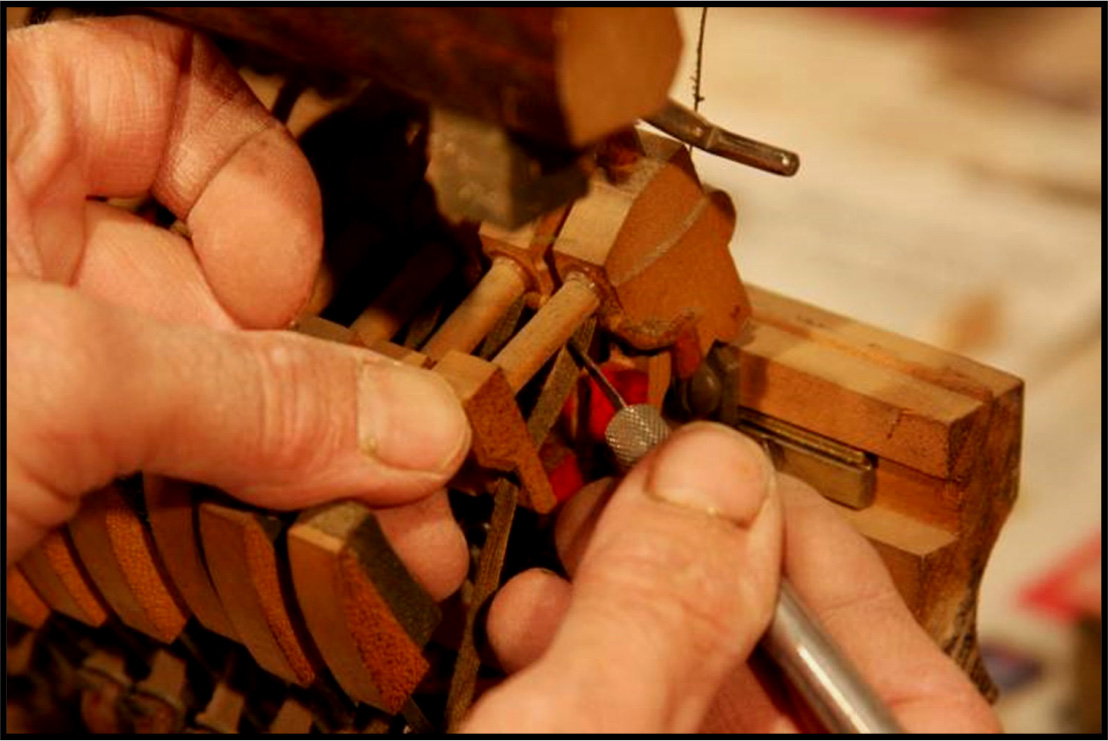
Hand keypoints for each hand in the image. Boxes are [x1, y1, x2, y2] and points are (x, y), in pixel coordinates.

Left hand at [5, 16, 469, 599]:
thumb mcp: (52, 378)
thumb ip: (242, 400)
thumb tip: (410, 430)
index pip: (161, 88)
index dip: (248, 174)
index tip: (281, 283)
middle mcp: (22, 250)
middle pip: (218, 274)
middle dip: (324, 373)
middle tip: (406, 450)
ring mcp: (34, 366)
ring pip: (212, 392)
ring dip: (314, 467)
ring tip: (400, 531)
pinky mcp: (44, 468)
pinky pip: (178, 473)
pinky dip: (254, 519)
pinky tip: (325, 560)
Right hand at [466, 423, 1001, 733]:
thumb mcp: (593, 729)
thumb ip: (657, 609)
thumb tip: (712, 473)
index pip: (914, 690)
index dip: (825, 558)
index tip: (741, 477)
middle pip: (786, 664)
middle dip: (695, 557)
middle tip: (634, 492)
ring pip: (698, 679)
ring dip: (621, 599)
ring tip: (563, 559)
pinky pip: (636, 704)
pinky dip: (587, 653)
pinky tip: (533, 629)